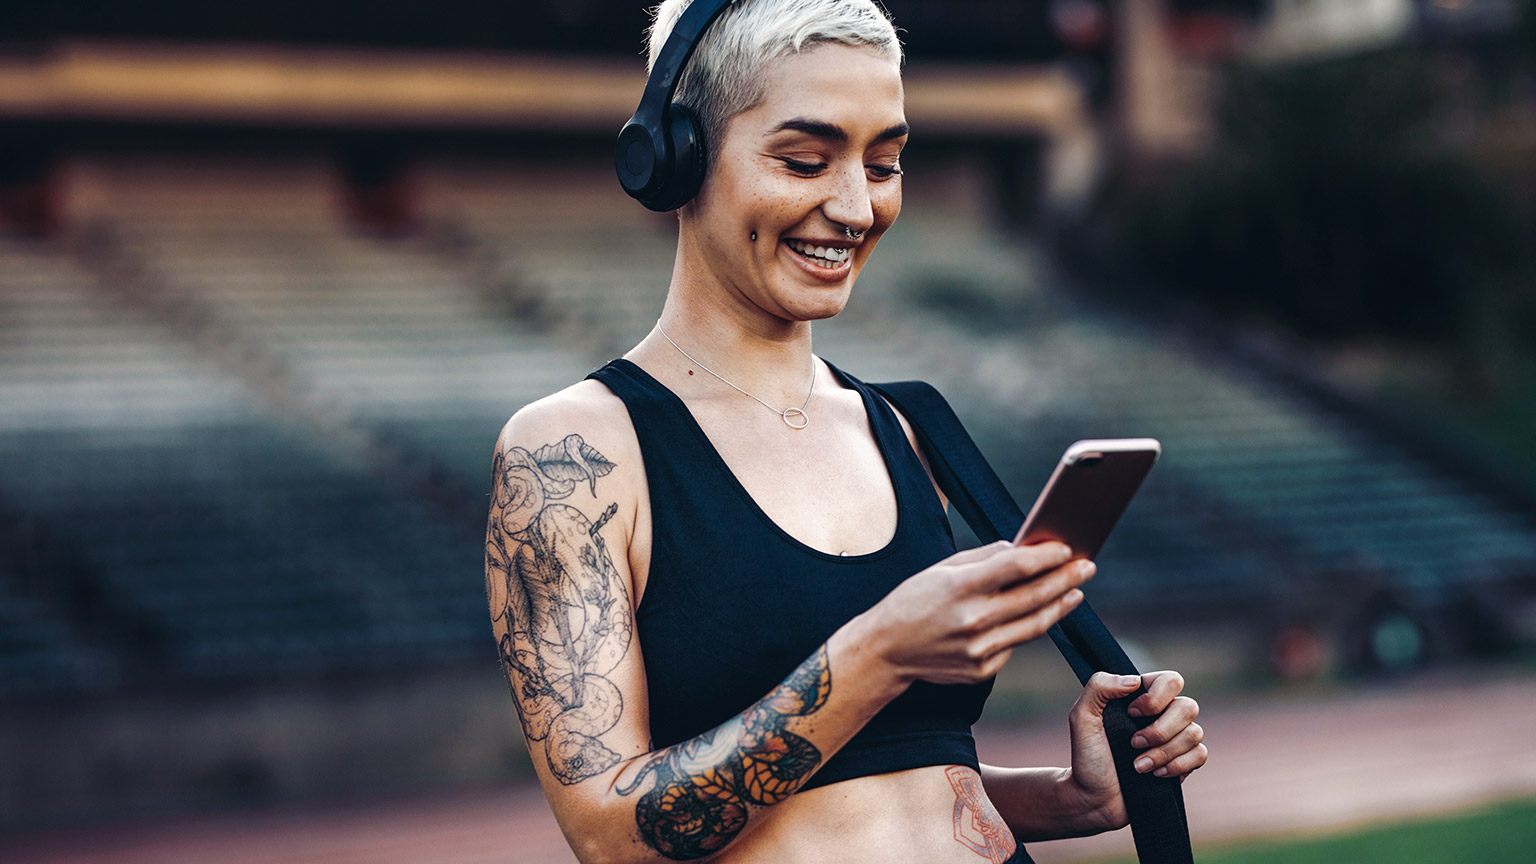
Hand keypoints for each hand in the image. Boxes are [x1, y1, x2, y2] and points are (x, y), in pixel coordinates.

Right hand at [855, 541, 1092, 685]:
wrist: (886, 650)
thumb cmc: (914, 601)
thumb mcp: (941, 569)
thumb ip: (983, 559)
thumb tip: (1023, 549)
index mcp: (958, 588)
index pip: (1015, 567)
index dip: (1046, 556)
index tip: (1067, 547)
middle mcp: (971, 621)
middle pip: (1033, 597)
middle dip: (1066, 579)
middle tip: (1087, 566)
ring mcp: (978, 650)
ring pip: (1034, 625)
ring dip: (1060, 605)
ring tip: (1076, 590)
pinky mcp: (982, 670)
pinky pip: (1015, 644)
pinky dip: (1028, 626)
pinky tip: (1038, 613)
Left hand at [1063, 670, 1205, 829]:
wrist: (1095, 800)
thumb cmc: (1087, 757)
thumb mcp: (1082, 717)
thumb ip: (1099, 687)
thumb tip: (1134, 680)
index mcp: (1140, 698)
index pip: (1170, 681)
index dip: (1155, 697)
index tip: (1130, 713)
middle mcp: (1162, 714)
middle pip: (1189, 707)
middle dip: (1161, 730)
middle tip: (1133, 743)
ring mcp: (1175, 738)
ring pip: (1195, 733)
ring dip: (1164, 752)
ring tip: (1138, 766)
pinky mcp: (1183, 762)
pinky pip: (1201, 755)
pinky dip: (1178, 766)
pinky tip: (1155, 775)